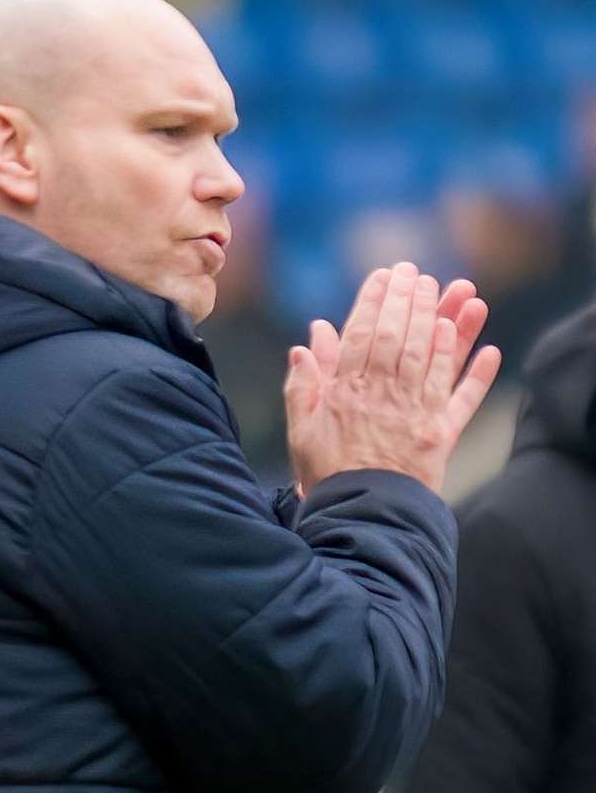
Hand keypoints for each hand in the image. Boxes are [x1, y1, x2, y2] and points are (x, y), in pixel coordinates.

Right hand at [284, 263, 501, 495]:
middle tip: (416, 273)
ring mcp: (416, 415)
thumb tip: (308, 341)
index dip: (373, 302)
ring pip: (432, 358)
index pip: (361, 336)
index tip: (382, 276)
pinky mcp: (441, 437)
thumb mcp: (302, 431)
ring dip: (445, 321)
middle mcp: (383, 398)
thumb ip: (303, 385)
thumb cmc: (326, 475)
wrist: (361, 518)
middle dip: (409, 300)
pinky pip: (463, 401)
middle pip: (399, 338)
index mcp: (345, 393)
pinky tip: (490, 350)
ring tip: (455, 290)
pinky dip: (477, 375)